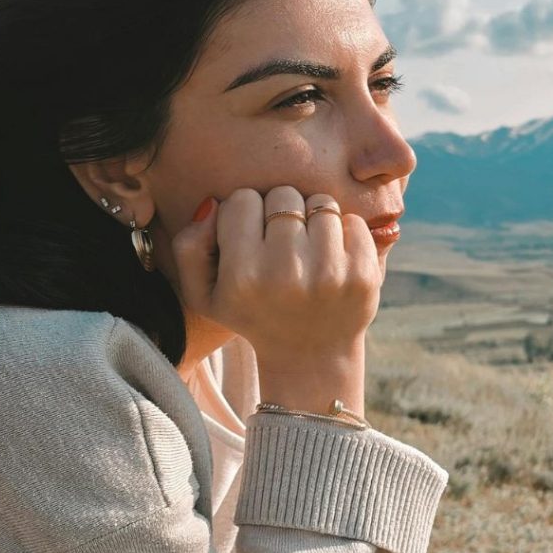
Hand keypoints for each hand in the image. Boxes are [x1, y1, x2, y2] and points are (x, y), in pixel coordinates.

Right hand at [171, 185, 381, 364]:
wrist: (310, 357)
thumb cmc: (252, 314)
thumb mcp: (204, 294)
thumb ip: (189, 246)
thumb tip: (214, 204)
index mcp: (243, 276)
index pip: (242, 200)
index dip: (245, 214)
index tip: (251, 238)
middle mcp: (286, 274)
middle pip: (283, 195)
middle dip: (281, 212)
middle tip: (282, 242)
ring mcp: (330, 274)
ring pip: (321, 202)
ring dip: (314, 218)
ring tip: (308, 248)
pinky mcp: (363, 275)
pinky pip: (354, 220)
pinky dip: (345, 232)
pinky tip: (334, 258)